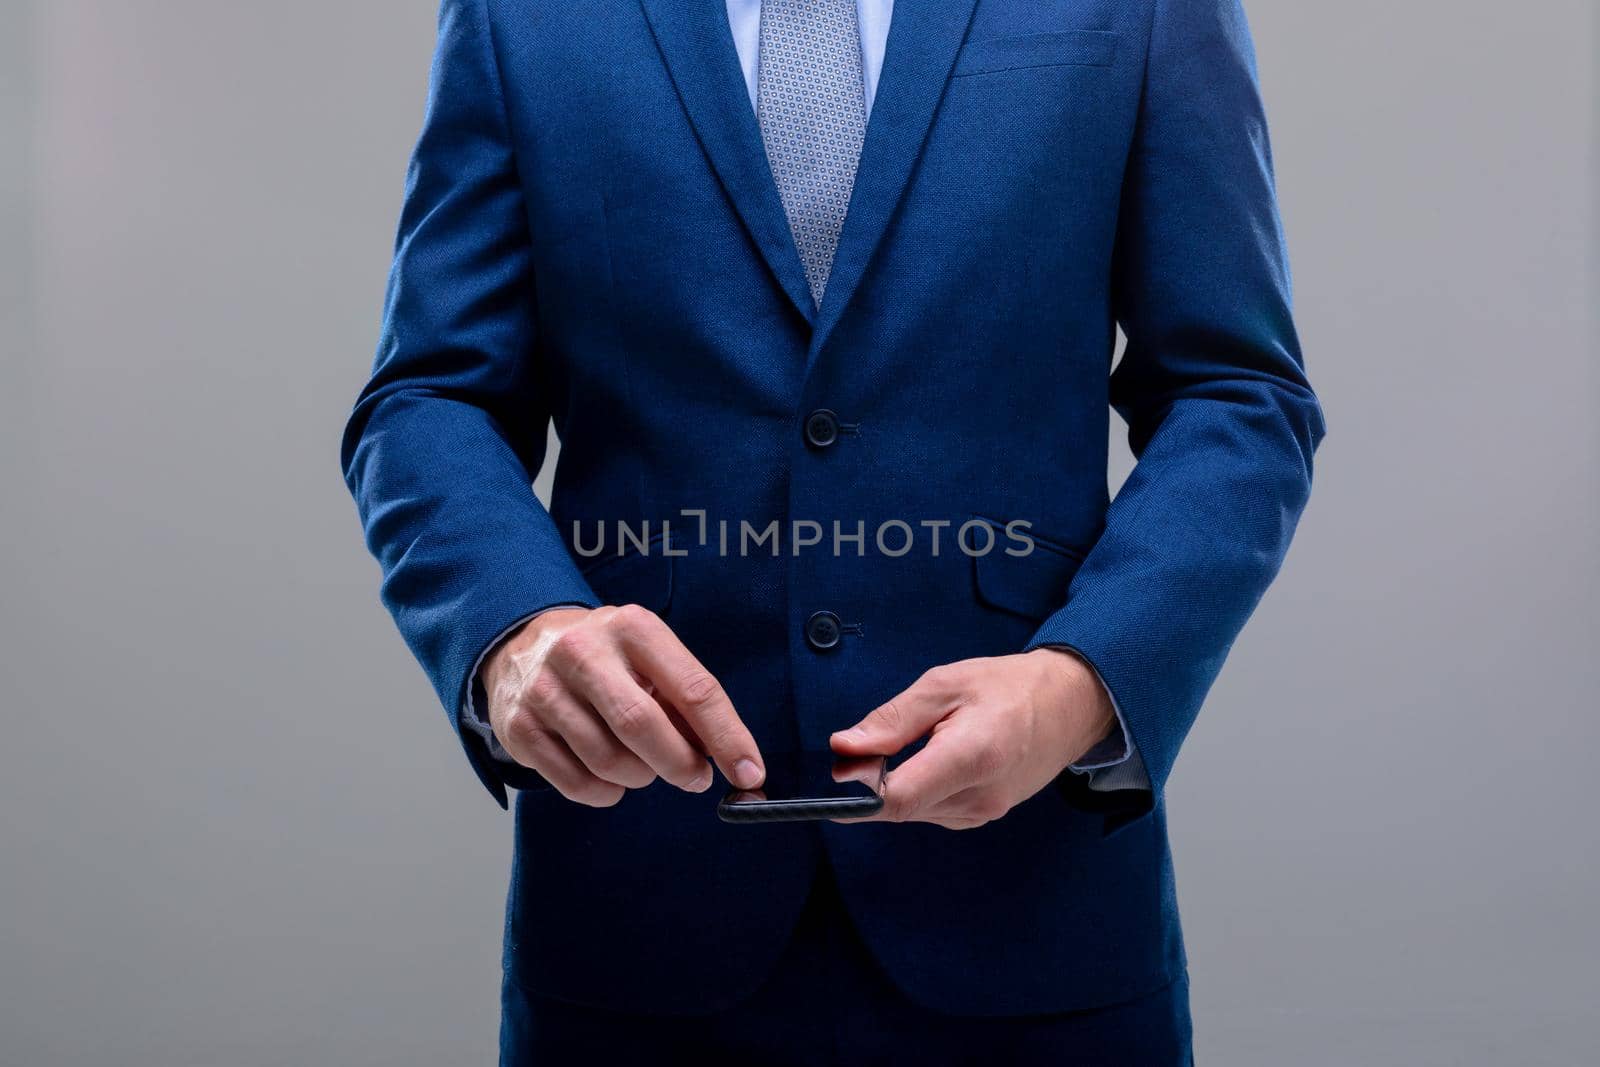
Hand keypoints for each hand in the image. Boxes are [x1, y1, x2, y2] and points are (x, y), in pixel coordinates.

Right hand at [484, 606, 764, 805]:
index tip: (750, 774)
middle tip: (695, 778)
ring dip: (639, 777)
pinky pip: (576, 784)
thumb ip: (685, 701)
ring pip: (609, 762)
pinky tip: (609, 776)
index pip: (692, 688)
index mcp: (632, 628)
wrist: (523, 647)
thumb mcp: (649, 657)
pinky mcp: (518, 727)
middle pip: (643, 725)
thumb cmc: (608, 659)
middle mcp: (583, 651)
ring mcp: (544, 689)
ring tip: (642, 764)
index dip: (727, 737)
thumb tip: (732, 760)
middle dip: (680, 764)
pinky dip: (605, 793)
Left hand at [830, 649, 1115, 829]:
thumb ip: (893, 720)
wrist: (1069, 706)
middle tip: (868, 744)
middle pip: (900, 808)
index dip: (858, 791)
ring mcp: (984, 813)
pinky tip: (930, 760)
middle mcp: (979, 796)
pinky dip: (918, 790)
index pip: (898, 799)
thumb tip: (844, 748)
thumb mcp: (945, 684)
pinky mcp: (984, 817)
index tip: (842, 767)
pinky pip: (932, 811)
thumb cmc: (1008, 686)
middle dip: (871, 782)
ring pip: (913, 812)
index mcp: (971, 756)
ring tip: (912, 743)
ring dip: (895, 786)